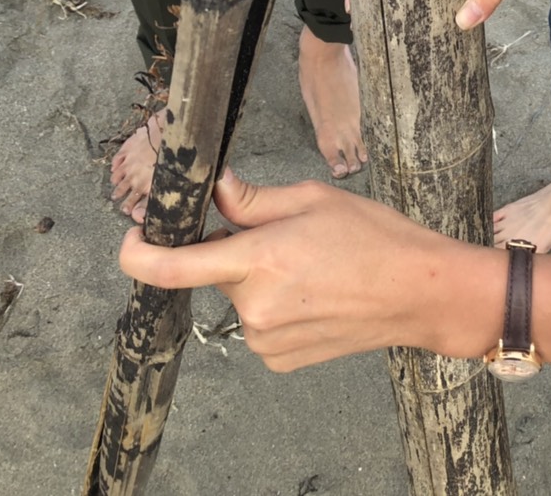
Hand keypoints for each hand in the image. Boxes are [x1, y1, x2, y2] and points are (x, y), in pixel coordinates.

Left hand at [119, 171, 485, 370]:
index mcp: (259, 260)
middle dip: (237, 251)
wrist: (419, 292)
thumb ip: (252, 200)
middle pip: (218, 273)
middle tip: (285, 237)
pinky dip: (275, 307)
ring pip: (241, 299)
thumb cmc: (375, 238)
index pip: (172, 268)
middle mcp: (255, 307)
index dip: (137, 254)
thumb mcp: (311, 198)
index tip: (131, 238)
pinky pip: (260, 326)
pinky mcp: (280, 361)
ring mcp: (267, 341)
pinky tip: (315, 295)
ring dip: (259, 281)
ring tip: (312, 267)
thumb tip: (214, 189)